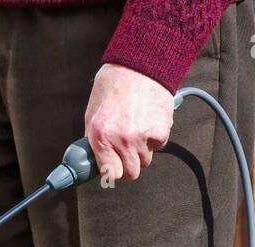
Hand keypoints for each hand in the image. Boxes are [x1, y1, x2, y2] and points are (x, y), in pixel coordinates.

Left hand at [84, 64, 173, 181]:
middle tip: (126, 150)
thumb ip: (93, 140)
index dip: (112, 172)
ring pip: (146, 160)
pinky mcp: (162, 130)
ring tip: (137, 129)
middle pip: (131, 173)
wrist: (141, 64)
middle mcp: (123, 140)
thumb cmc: (113, 87)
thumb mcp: (93, 114)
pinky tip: (148, 121)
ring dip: (141, 150)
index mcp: (102, 137)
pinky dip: (155, 138)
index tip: (113, 167)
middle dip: (128, 165)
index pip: (110, 174)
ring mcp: (143, 136)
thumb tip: (92, 161)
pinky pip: (159, 146)